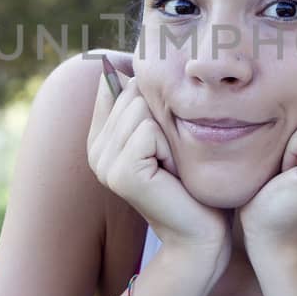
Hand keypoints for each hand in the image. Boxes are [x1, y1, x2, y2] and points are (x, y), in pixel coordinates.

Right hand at [87, 62, 232, 271]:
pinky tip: (172, 175)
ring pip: (140, 109)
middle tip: (172, 157)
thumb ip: (138, 102)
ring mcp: (103, 164)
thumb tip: (115, 62)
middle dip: (163, 119)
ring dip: (169, 134)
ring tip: (173, 165)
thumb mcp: (164, 135)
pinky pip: (147, 131)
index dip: (150, 102)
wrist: (201, 233)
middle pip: (132, 93)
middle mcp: (95, 150)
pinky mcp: (120, 174)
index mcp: (100, 139)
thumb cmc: (191, 182)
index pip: (118, 85)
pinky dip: (169, 148)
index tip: (164, 139)